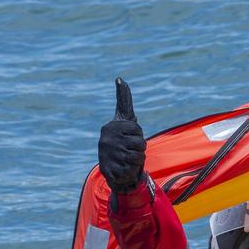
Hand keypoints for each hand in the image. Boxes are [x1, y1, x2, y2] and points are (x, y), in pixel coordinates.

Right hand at [98, 78, 146, 193]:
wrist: (114, 166)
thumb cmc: (123, 140)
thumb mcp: (124, 118)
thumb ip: (124, 99)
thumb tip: (120, 78)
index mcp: (112, 127)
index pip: (138, 130)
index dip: (138, 135)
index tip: (129, 136)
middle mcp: (107, 139)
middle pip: (141, 143)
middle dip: (140, 148)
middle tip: (129, 149)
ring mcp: (108, 155)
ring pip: (139, 157)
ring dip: (137, 160)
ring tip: (128, 158)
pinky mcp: (110, 170)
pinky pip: (133, 169)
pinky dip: (132, 170)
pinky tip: (124, 168)